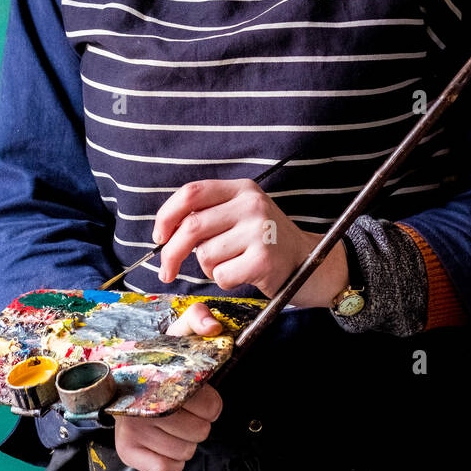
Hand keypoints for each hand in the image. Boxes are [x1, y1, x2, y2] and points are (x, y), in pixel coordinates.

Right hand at [113, 301, 223, 470]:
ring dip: (186, 440)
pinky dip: (172, 460)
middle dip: (200, 421)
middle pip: (200, 431)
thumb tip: (212, 327)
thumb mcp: (179, 333)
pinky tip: (166, 441)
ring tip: (173, 423)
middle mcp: (140, 406)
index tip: (199, 393)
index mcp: (157, 378)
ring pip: (185, 451)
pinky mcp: (126, 452)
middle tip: (186, 409)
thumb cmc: (159, 360)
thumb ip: (199, 318)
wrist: (122, 379)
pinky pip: (166, 468)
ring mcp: (131, 431)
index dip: (211, 402)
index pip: (209, 406)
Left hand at [151, 178, 348, 307]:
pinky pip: (222, 275)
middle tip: (166, 271)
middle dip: (171, 253)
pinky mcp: (264, 259)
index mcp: (242, 189)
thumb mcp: (243, 215)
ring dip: (210, 268)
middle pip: (191, 227)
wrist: (312, 262)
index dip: (167, 215)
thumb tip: (165, 231)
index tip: (158, 236)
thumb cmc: (267, 242)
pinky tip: (245, 274)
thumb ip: (211, 214)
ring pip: (206, 255)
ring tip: (233, 264)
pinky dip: (226, 281)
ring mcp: (260, 231)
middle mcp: (252, 205)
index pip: (192, 193)